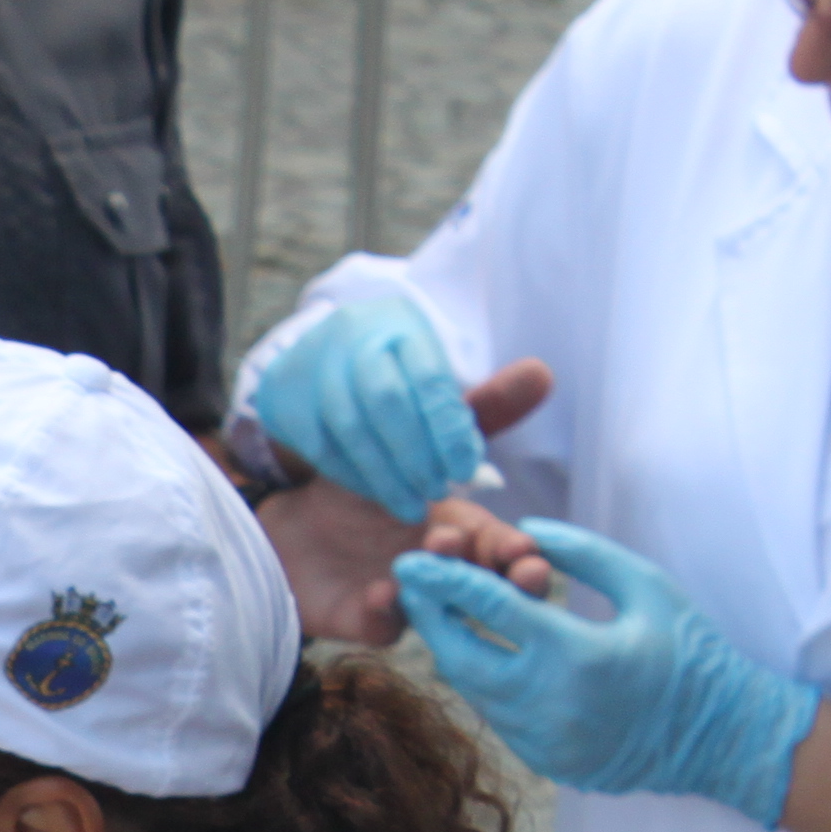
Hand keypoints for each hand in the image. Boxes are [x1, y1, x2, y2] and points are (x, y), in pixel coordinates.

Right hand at [249, 303, 490, 516]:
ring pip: (352, 425)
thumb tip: (542, 378)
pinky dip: (353, 474)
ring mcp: (317, 369)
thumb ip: (484, 398)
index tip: (467, 468)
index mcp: (402, 326)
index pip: (428, 377)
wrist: (310, 366)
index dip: (448, 427)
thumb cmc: (392, 382)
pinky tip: (377, 492)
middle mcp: (356, 339)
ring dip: (385, 472)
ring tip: (412, 505)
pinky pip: (322, 445)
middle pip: (387, 400)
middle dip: (416, 452)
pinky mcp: (288, 401)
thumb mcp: (434, 384)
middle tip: (438, 490)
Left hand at [253, 360, 557, 645]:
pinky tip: (382, 592)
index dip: (522, 553)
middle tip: (512, 567)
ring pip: (442, 611)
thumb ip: (474, 415)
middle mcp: (446, 576)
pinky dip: (385, 613)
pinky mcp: (365, 618)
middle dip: (503, 582)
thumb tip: (539, 370)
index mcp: (465, 533)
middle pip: (487, 591)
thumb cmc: (366, 489)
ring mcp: (409, 601)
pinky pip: (382, 626)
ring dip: (448, 589)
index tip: (531, 548)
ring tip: (439, 553)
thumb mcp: (415, 443)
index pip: (505, 549)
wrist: (293, 527)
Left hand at [392, 518, 819, 825]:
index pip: (489, 610)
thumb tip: (524, 531)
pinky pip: (495, 715)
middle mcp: (550, 704)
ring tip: (442, 613)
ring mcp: (544, 741)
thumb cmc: (692, 651)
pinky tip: (482, 653)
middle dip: (428, 618)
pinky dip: (484, 682)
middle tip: (410, 585)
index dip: (443, 581)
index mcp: (577, 655)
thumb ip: (583, 553)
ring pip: (472, 691)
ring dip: (452, 650)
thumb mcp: (647, 585)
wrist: (721, 739)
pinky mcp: (545, 762)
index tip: (411, 559)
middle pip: (459, 658)